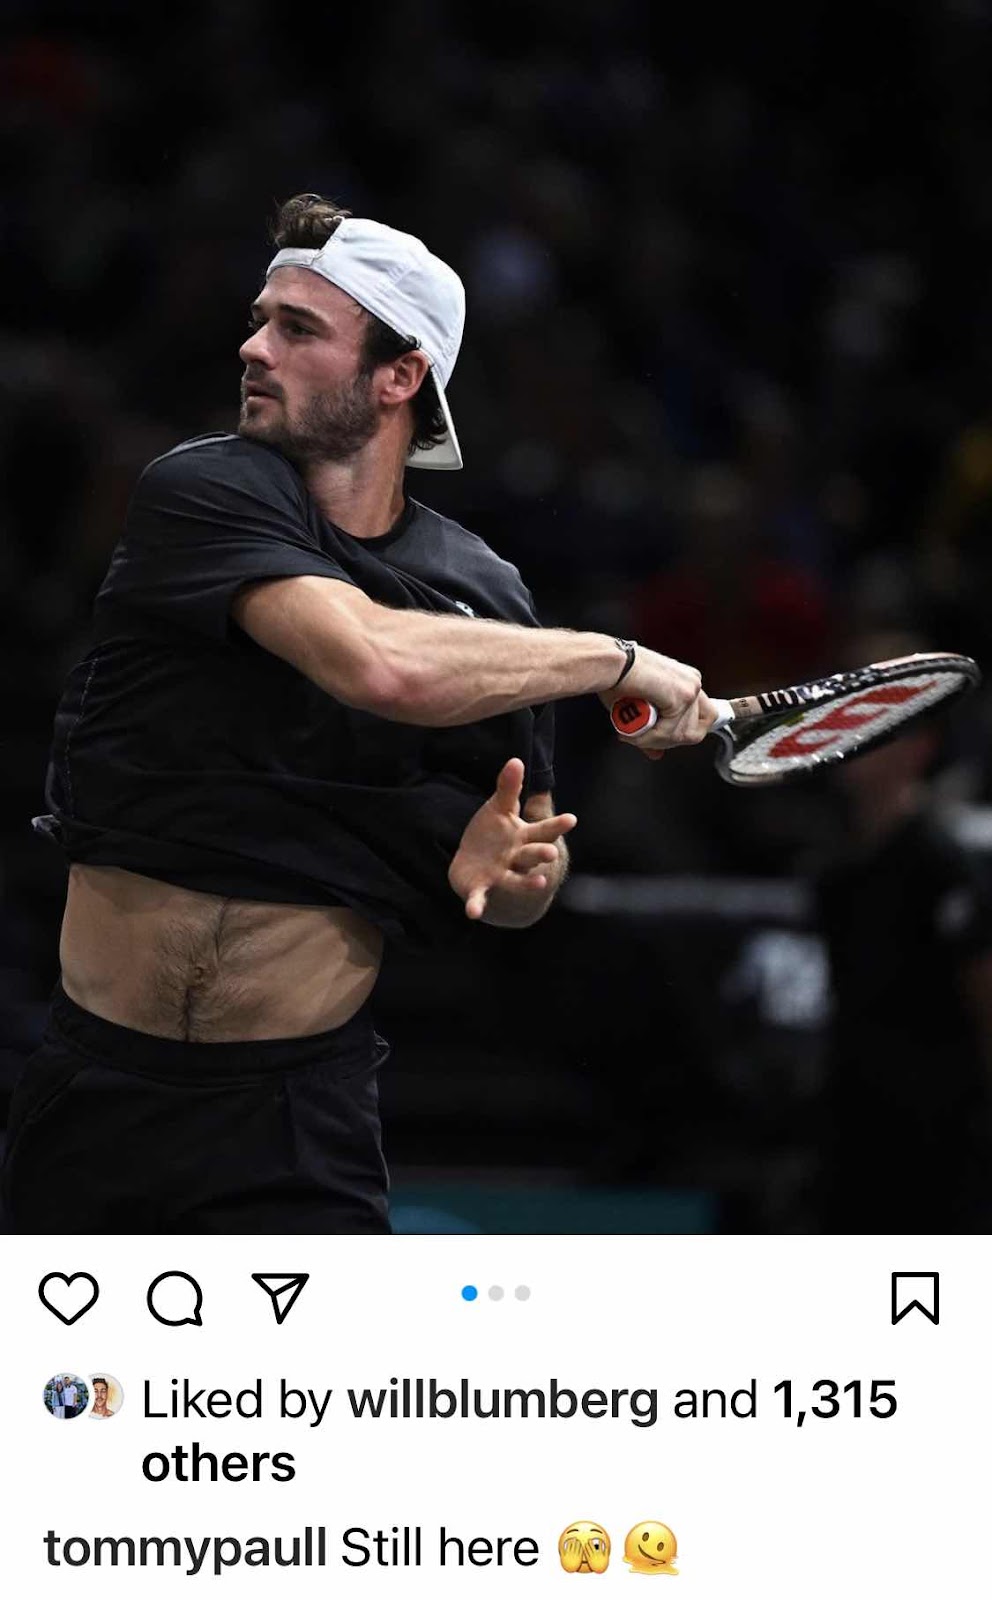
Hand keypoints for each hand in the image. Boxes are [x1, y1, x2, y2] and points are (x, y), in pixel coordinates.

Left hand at [448, 759, 576, 920]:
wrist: (474, 866)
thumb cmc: (494, 835)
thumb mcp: (500, 809)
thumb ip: (508, 788)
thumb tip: (516, 759)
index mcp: (523, 837)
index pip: (542, 830)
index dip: (556, 825)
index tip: (571, 819)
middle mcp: (516, 858)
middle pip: (532, 855)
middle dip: (542, 854)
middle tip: (552, 853)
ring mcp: (500, 875)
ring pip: (515, 880)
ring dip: (526, 883)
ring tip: (540, 885)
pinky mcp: (481, 888)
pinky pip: (480, 898)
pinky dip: (477, 905)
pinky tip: (473, 913)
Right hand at [599, 648, 717, 759]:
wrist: (609, 663)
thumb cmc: (618, 678)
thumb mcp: (640, 709)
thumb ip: (653, 733)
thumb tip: (657, 754)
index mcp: (687, 682)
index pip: (702, 720)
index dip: (680, 735)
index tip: (659, 737)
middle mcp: (693, 683)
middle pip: (697, 731)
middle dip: (667, 741)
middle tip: (642, 738)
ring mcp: (690, 689)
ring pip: (681, 735)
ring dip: (653, 740)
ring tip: (632, 732)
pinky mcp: (682, 696)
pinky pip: (668, 732)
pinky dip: (647, 737)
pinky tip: (632, 729)